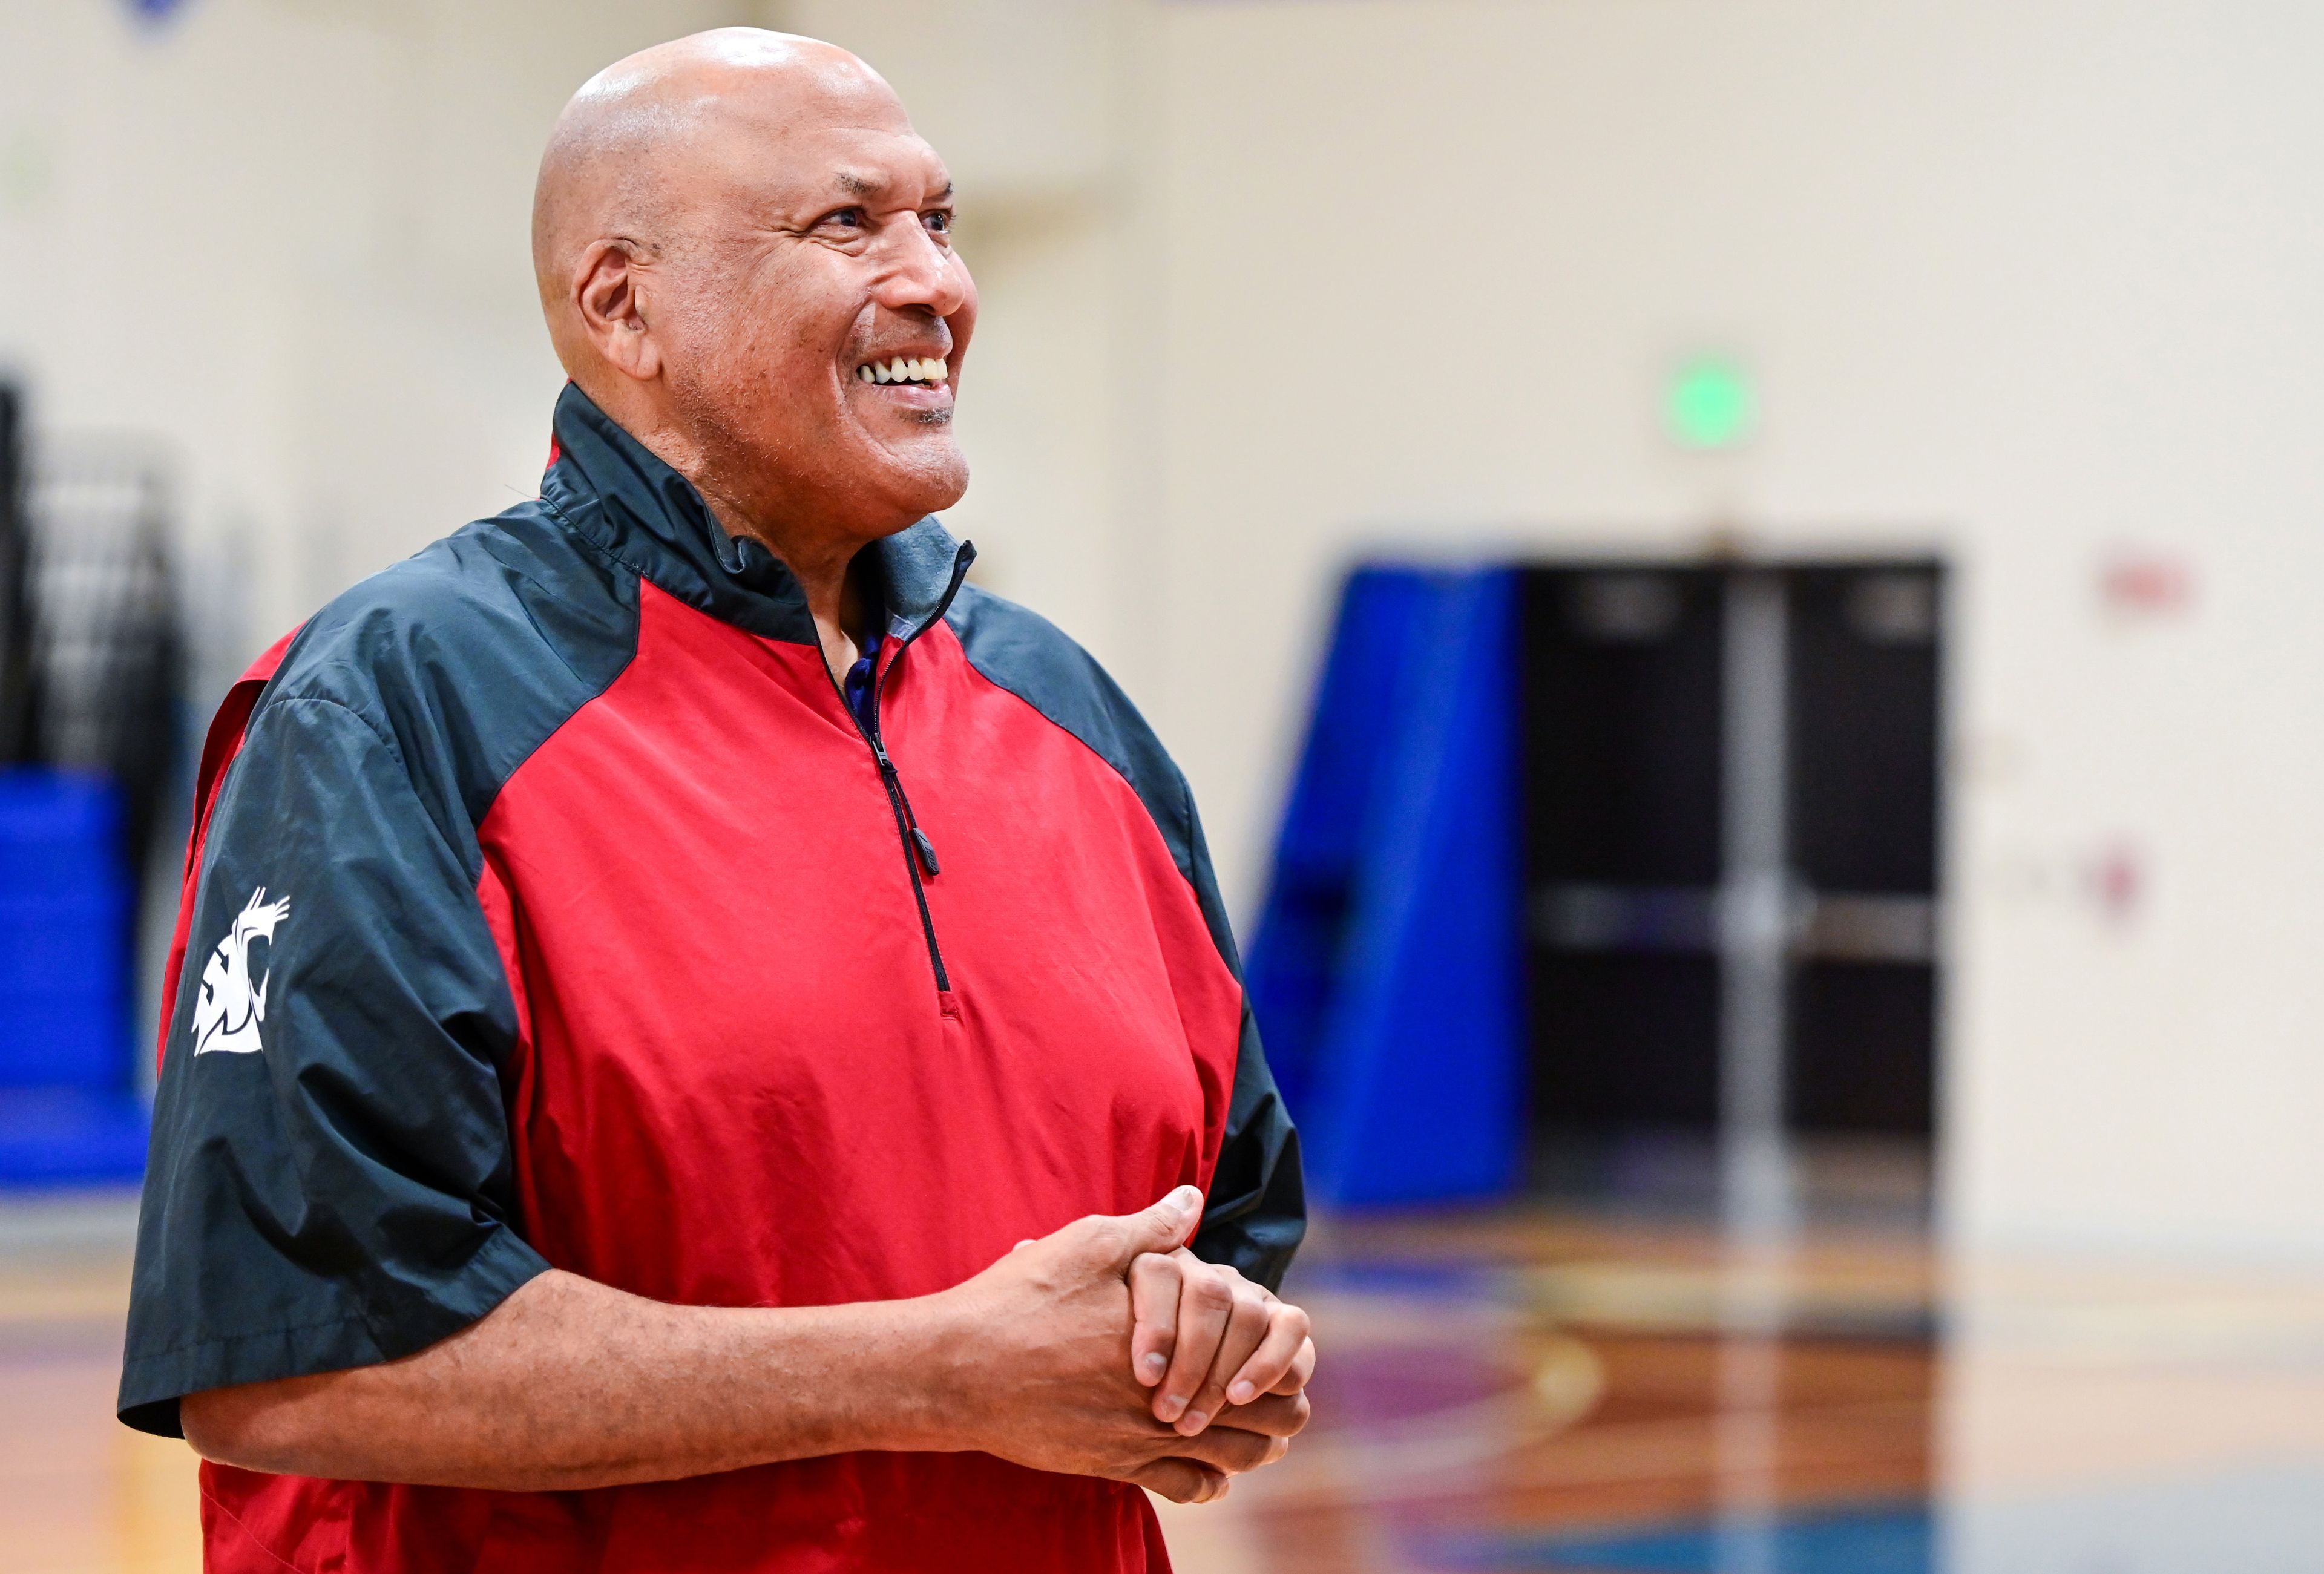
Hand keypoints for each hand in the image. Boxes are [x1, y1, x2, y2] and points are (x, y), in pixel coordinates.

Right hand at [928, 1187, 1310, 1503]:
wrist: (956, 1370)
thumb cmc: (1018, 1301)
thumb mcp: (1085, 1246)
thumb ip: (1148, 1230)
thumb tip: (1190, 1199)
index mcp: (1171, 1330)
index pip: (1253, 1345)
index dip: (1278, 1352)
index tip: (1281, 1349)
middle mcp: (1163, 1390)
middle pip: (1255, 1411)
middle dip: (1277, 1405)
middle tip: (1287, 1398)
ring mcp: (1139, 1434)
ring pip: (1226, 1455)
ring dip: (1251, 1446)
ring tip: (1264, 1438)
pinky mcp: (1111, 1465)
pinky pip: (1181, 1488)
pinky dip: (1207, 1482)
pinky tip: (1213, 1474)